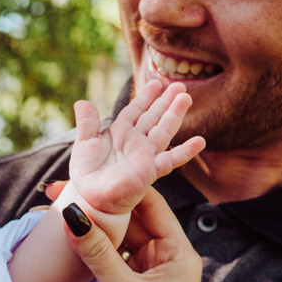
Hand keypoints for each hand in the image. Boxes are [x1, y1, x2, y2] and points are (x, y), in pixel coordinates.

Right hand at [62, 187, 207, 281]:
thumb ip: (97, 254)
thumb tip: (71, 215)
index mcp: (178, 253)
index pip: (150, 204)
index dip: (121, 187)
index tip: (90, 175)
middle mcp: (164, 259)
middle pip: (130, 219)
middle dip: (100, 207)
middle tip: (62, 193)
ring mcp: (146, 275)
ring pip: (116, 240)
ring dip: (92, 229)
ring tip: (59, 212)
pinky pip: (108, 261)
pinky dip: (90, 252)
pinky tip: (67, 243)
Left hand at [67, 80, 203, 238]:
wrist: (89, 198)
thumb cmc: (87, 174)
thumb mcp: (84, 144)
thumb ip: (87, 123)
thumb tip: (82, 101)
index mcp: (121, 133)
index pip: (136, 110)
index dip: (147, 97)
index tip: (157, 83)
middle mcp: (136, 142)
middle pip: (155, 116)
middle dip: (167, 101)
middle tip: (180, 85)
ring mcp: (145, 156)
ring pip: (164, 131)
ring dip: (175, 115)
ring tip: (186, 98)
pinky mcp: (149, 171)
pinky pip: (170, 160)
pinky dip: (185, 151)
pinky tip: (200, 142)